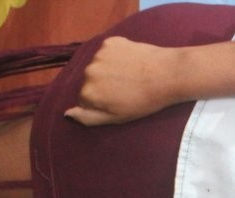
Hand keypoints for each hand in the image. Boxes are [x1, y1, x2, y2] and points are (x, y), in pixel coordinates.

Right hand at [65, 37, 184, 125]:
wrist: (167, 75)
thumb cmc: (143, 102)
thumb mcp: (116, 118)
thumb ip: (88, 117)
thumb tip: (67, 113)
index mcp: (88, 93)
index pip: (84, 99)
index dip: (101, 102)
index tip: (117, 102)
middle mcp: (88, 72)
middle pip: (89, 81)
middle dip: (102, 85)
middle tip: (125, 89)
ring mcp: (98, 55)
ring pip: (97, 65)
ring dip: (108, 70)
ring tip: (129, 76)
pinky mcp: (110, 42)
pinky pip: (107, 52)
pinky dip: (115, 56)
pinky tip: (130, 63)